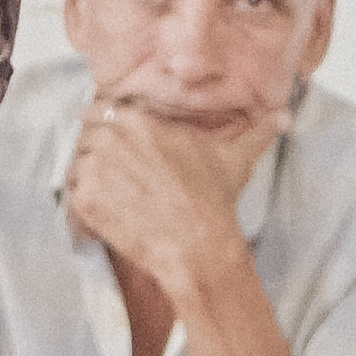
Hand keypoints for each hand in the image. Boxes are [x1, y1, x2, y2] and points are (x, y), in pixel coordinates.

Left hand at [55, 99, 251, 304]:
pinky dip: (82, 213)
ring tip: (112, 203)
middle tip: (115, 181)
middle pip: (84, 136)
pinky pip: (70, 200)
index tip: (118, 150)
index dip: (105, 128)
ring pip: (75, 167)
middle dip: (94, 155)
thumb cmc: (214, 200)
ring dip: (87, 183)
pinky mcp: (84, 199)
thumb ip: (258, 132)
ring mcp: (95, 167)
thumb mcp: (235, 159)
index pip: (99, 109)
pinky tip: (106, 224)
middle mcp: (111, 137)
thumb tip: (286, 116)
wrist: (197, 245)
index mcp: (137, 119)